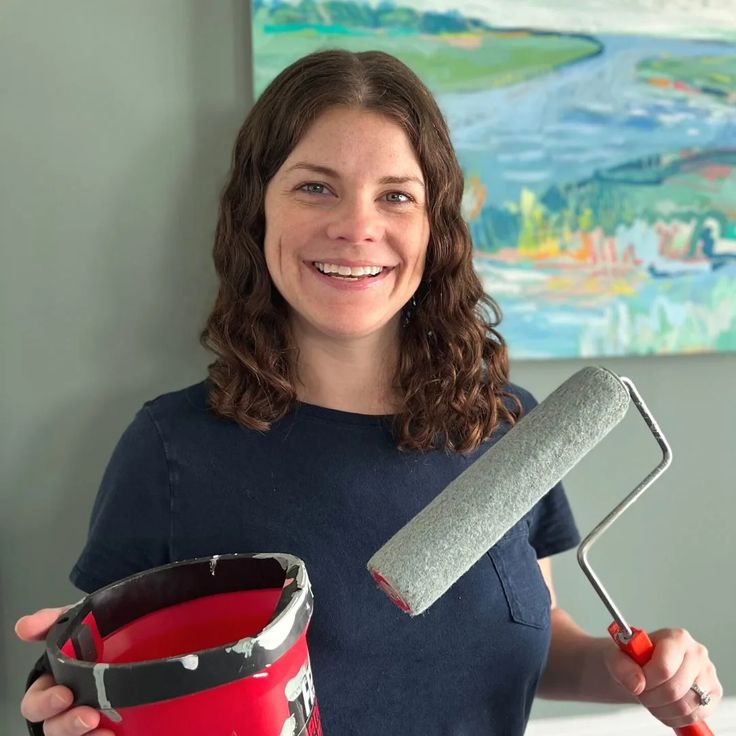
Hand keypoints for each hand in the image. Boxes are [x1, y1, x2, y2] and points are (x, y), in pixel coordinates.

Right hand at [15, 607, 113, 735]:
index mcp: (54, 683)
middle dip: (66, 724)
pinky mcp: (108, 725)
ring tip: (103, 731)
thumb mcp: (77, 621)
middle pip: (53, 726)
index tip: (64, 694)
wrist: (141, 638)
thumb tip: (25, 625)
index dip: (45, 702)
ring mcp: (86, 718)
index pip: (36, 702)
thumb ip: (53, 621)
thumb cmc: (100, 634)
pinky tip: (114, 733)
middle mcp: (67, 706)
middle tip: (88, 716)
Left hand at [605, 627, 721, 728]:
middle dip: (651, 696)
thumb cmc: (632, 658)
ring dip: (660, 708)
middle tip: (640, 692)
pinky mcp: (713, 694)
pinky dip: (672, 717)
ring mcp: (708, 675)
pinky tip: (662, 706)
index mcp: (677, 637)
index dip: (647, 680)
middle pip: (674, 689)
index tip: (636, 681)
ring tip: (649, 698)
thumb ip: (622, 666)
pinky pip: (693, 716)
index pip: (664, 667)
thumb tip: (636, 684)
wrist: (641, 667)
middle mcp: (697, 653)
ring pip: (684, 706)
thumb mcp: (618, 656)